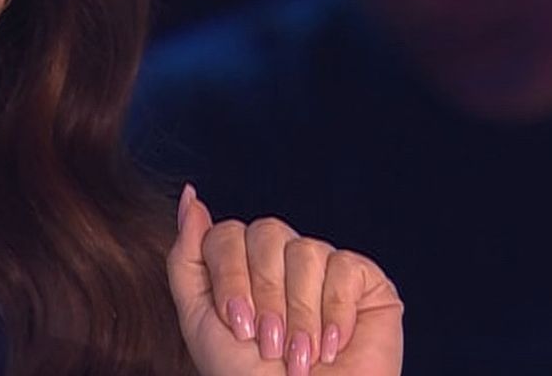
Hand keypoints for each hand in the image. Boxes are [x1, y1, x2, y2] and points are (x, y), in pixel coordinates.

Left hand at [168, 185, 402, 375]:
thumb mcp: (199, 319)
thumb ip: (187, 258)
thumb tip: (191, 197)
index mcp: (240, 266)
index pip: (227, 234)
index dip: (231, 278)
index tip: (239, 326)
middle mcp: (281, 260)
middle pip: (266, 233)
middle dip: (266, 295)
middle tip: (269, 344)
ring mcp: (322, 267)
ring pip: (306, 250)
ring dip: (300, 314)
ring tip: (301, 355)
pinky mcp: (364, 281)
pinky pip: (346, 267)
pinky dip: (336, 313)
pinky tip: (333, 345)